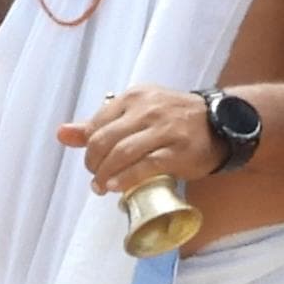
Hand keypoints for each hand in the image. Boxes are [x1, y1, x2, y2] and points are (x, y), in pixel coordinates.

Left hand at [56, 87, 216, 197]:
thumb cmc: (174, 120)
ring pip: (122, 153)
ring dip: (105, 174)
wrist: (221, 124)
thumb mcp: (137, 112)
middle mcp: (147, 109)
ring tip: (101, 187)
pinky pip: (145, 166)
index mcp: (134, 97)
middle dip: (93, 163)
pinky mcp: (177, 151)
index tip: (92, 162)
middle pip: (104, 140)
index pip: (97, 123)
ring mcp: (164, 130)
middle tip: (95, 177)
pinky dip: (126, 178)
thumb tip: (62, 133)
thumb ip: (100, 123)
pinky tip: (116, 187)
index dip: (88, 147)